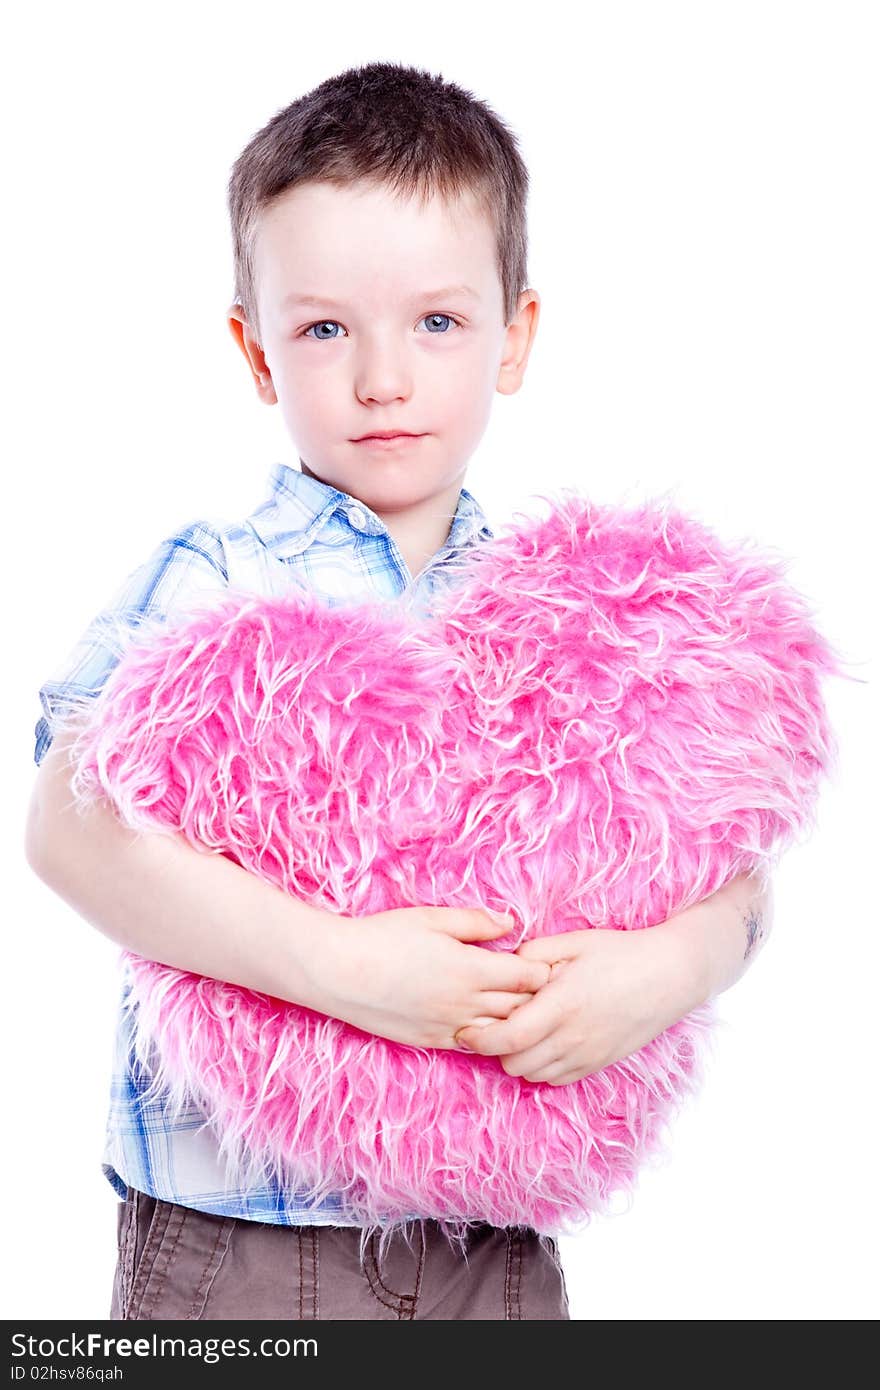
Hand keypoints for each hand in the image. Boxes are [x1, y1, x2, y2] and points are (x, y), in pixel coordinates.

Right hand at [309, 906, 550, 1050]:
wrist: (338, 972)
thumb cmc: (383, 937)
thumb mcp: (432, 918)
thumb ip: (476, 922)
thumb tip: (511, 923)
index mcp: (471, 970)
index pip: (528, 978)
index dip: (541, 970)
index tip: (544, 961)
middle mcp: (465, 1004)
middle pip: (521, 1008)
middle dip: (535, 997)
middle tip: (542, 986)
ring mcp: (448, 1027)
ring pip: (500, 1032)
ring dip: (514, 1020)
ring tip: (519, 1006)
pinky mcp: (430, 1041)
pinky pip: (472, 1045)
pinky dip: (486, 1035)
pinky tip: (486, 1022)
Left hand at [453, 925, 693, 1084]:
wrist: (670, 975)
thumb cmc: (621, 952)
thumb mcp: (574, 942)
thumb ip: (533, 953)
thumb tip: (503, 965)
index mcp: (562, 1005)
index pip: (507, 1039)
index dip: (479, 1040)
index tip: (464, 1030)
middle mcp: (573, 1037)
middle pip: (514, 1064)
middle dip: (497, 1049)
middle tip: (495, 1024)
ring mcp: (588, 1054)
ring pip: (534, 1075)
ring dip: (519, 1059)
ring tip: (521, 1032)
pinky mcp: (600, 1063)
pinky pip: (558, 1079)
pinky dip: (543, 1067)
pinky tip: (545, 1042)